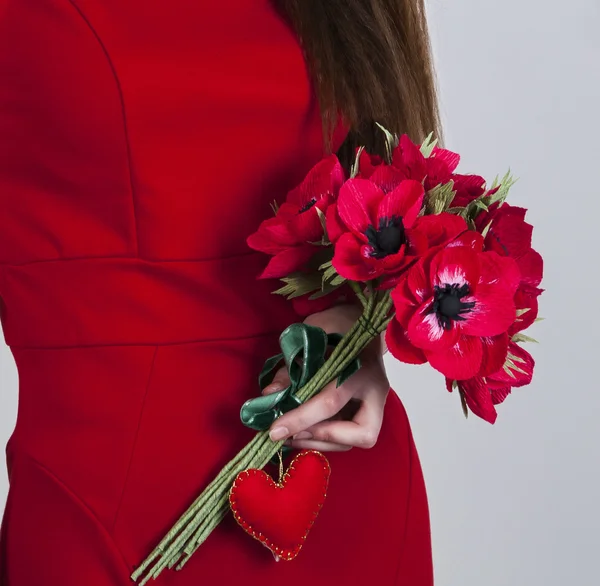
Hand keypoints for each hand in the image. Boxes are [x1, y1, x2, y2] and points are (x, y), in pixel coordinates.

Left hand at [263, 303, 389, 451]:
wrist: (360, 318)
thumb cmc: (336, 324)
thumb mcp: (312, 336)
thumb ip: (293, 366)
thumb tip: (270, 394)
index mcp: (362, 368)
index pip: (331, 401)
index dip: (301, 419)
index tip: (275, 430)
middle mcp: (375, 391)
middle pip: (360, 434)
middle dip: (322, 438)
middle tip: (291, 435)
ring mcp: (375, 404)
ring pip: (354, 441)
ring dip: (320, 442)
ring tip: (291, 435)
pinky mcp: (366, 411)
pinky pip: (348, 436)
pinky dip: (323, 438)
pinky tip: (302, 430)